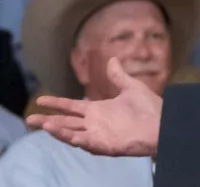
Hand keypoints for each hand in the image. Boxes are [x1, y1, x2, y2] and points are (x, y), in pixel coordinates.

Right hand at [26, 57, 162, 156]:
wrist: (165, 122)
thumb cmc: (150, 107)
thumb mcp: (131, 88)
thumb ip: (118, 76)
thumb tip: (111, 60)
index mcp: (98, 110)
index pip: (71, 107)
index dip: (56, 104)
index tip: (40, 99)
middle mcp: (95, 123)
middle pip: (66, 122)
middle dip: (48, 121)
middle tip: (30, 119)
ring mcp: (99, 135)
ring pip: (71, 134)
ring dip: (57, 130)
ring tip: (42, 125)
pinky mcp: (105, 145)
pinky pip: (85, 143)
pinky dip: (72, 139)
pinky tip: (62, 134)